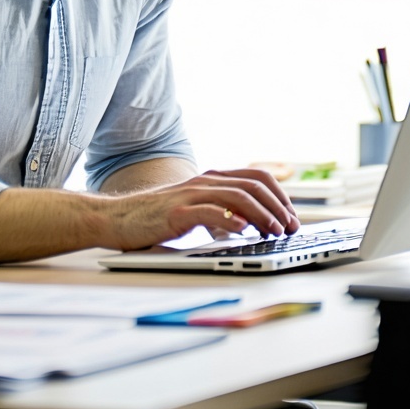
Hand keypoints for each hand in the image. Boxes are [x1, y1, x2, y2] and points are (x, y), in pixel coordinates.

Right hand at [99, 167, 299, 251]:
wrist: (118, 219)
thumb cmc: (156, 218)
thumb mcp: (195, 210)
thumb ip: (219, 211)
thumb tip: (251, 224)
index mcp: (211, 179)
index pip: (256, 177)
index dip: (280, 196)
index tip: (291, 217)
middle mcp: (204, 181)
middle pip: (253, 184)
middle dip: (278, 205)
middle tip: (290, 227)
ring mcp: (190, 194)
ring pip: (237, 196)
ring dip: (262, 214)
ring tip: (274, 231)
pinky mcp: (177, 212)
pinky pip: (209, 211)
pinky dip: (231, 220)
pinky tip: (242, 231)